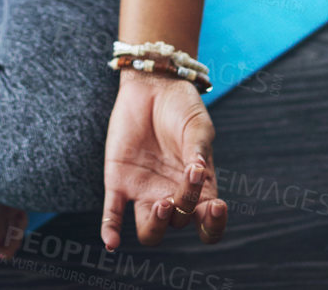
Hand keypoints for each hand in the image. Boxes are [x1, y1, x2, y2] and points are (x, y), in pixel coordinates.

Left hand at [100, 69, 227, 249]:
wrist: (152, 84)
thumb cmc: (181, 108)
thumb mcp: (197, 127)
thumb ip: (198, 150)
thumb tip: (199, 171)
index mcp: (199, 190)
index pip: (208, 225)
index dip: (213, 225)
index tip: (216, 207)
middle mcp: (172, 195)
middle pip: (178, 223)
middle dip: (184, 209)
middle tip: (183, 186)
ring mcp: (144, 190)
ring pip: (149, 229)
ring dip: (155, 225)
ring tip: (159, 202)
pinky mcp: (118, 179)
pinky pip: (112, 212)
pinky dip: (111, 229)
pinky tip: (111, 242)